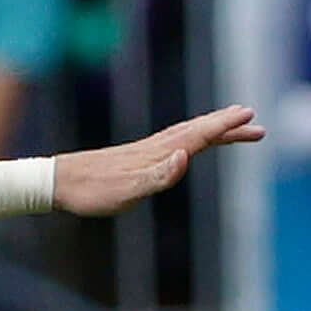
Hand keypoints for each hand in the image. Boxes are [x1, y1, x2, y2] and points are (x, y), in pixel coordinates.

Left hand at [51, 104, 263, 216]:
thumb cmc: (90, 192)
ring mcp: (143, 151)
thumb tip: (185, 156)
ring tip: (232, 124)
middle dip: (226, 126)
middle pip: (197, 131)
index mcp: (156, 155)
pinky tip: (189, 143)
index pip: (198, 137)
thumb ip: (158, 176)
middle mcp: (153, 148)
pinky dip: (189, 137)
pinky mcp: (133, 157)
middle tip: (254, 121)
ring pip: (185, 134)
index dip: (224, 127)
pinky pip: (171, 142)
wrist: (56, 183)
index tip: (250, 117)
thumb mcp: (125, 193)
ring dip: (210, 129)